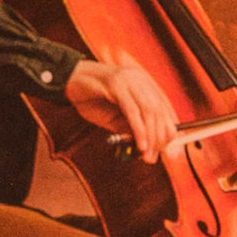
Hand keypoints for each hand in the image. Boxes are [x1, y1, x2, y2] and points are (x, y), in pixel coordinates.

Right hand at [71, 83, 172, 216]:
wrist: (68, 80)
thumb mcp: (114, 118)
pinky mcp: (116, 84)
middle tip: (155, 157)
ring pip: (148, 110)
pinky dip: (138, 129)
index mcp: (143, 84)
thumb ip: (130, 127)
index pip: (164, 108)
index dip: (168, 130)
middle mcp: (140, 79)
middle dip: (159, 137)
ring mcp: (129, 80)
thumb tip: (148, 146)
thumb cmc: (91, 98)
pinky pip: (132, 110)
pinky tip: (140, 144)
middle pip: (159, 110)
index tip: (167, 150)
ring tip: (147, 154)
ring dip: (150, 136)